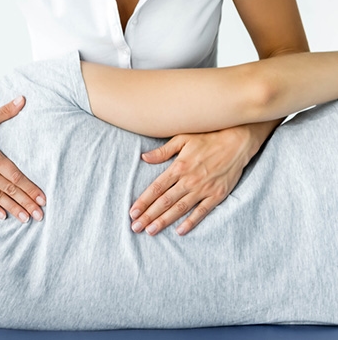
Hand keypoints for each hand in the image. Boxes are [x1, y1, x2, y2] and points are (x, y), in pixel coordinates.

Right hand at [0, 96, 45, 222]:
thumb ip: (6, 111)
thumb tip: (22, 99)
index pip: (16, 176)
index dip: (30, 189)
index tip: (42, 199)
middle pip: (9, 190)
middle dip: (26, 203)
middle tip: (40, 215)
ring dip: (12, 209)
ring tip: (26, 219)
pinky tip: (2, 215)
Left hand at [129, 125, 262, 235]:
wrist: (237, 142)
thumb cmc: (207, 137)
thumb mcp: (182, 139)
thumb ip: (163, 151)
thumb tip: (144, 158)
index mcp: (178, 166)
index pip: (156, 188)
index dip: (143, 201)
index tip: (132, 212)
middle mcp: (189, 180)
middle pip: (164, 201)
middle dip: (148, 215)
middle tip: (136, 227)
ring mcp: (203, 189)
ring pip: (180, 209)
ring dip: (164, 221)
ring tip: (151, 231)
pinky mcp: (217, 195)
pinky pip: (201, 212)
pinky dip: (190, 222)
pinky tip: (180, 231)